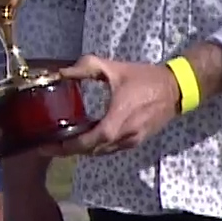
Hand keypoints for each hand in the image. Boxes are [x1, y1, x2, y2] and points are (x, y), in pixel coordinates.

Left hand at [50, 50, 217, 156]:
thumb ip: (86, 68)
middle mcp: (123, 137)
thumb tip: (61, 72)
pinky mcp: (137, 141)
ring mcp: (131, 142)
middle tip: (48, 144)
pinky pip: (111, 149)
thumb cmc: (145, 78)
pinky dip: (96, 145)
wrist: (176, 88)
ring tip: (63, 140)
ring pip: (101, 152)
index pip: (86, 143)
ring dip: (82, 149)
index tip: (44, 147)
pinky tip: (87, 135)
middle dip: (68, 150)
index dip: (64, 148)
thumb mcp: (114, 69)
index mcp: (116, 121)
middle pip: (90, 151)